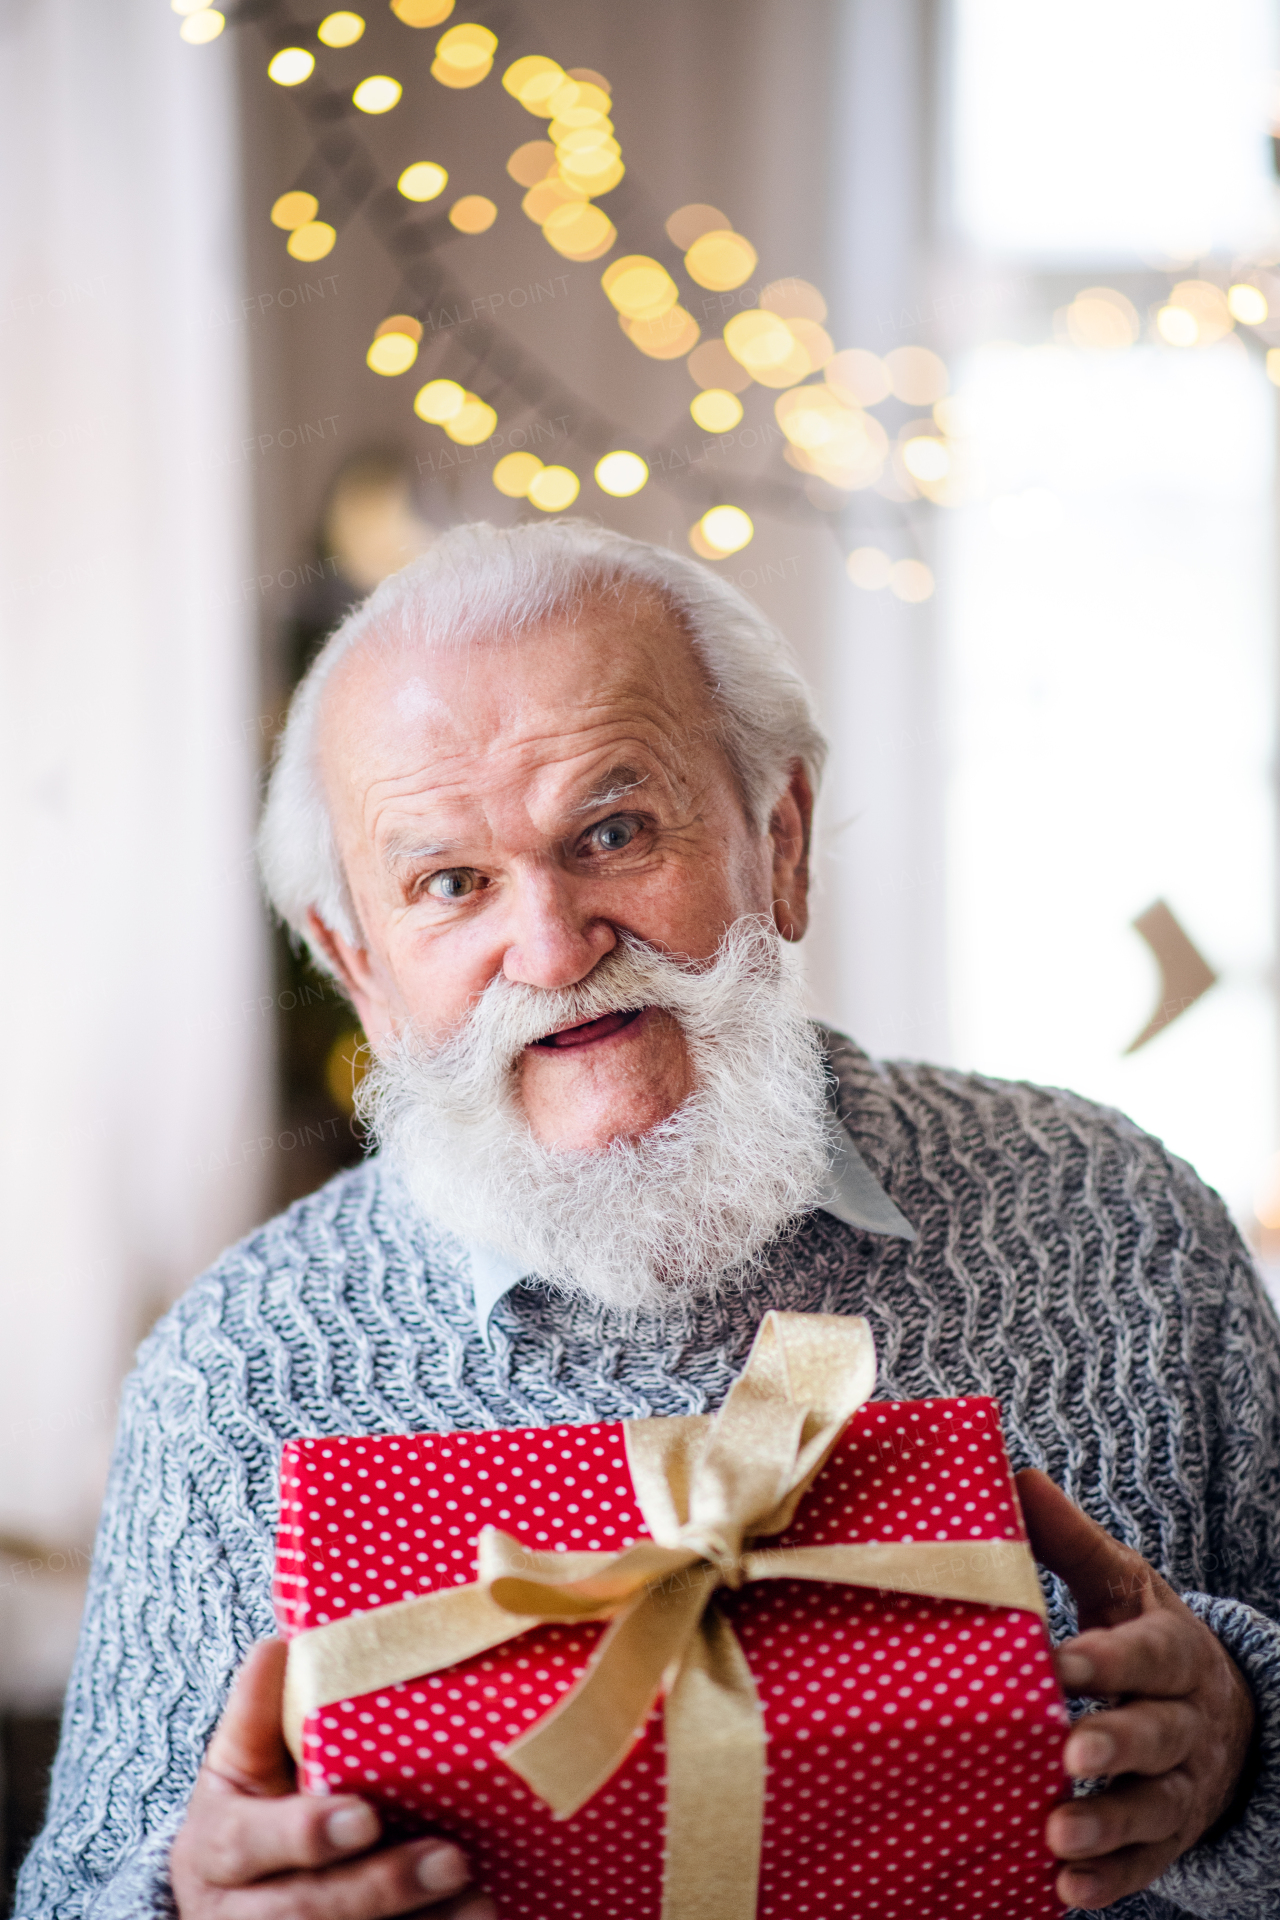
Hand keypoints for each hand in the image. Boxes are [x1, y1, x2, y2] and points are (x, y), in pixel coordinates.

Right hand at [171, 1640, 493, 1919]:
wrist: (227, 1906)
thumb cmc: (248, 1816)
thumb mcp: (240, 1765)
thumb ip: (257, 1713)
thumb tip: (280, 1643)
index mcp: (216, 1847)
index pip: (249, 1844)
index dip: (307, 1834)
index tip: (366, 1816)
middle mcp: (237, 1914)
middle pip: (303, 1914)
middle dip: (380, 1888)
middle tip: (453, 1860)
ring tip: (479, 1903)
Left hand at [1017, 1469, 1255, 1911]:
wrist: (1218, 1711)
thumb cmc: (1144, 1634)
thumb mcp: (1120, 1582)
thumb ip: (1068, 1538)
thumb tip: (1014, 1475)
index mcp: (1173, 1650)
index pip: (1147, 1654)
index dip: (1107, 1661)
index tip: (1056, 1665)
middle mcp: (1186, 1721)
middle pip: (1158, 1735)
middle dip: (1115, 1744)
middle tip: (1067, 1753)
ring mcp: (1183, 1786)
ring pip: (1155, 1807)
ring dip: (1108, 1824)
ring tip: (1057, 1836)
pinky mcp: (1168, 1837)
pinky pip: (1146, 1864)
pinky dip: (1109, 1881)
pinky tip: (1064, 1891)